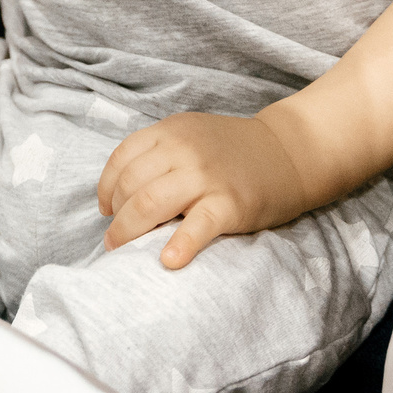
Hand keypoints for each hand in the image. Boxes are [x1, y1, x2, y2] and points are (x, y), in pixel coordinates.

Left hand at [97, 111, 313, 269]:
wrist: (287, 152)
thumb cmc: (232, 151)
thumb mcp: (190, 136)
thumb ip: (159, 155)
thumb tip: (121, 195)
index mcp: (169, 132)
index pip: (121, 159)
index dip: (106, 188)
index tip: (106, 209)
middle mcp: (182, 150)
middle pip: (130, 186)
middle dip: (116, 217)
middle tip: (115, 239)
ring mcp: (205, 177)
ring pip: (149, 204)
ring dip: (129, 232)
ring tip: (124, 251)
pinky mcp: (229, 204)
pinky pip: (196, 227)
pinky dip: (179, 246)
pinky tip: (168, 261)